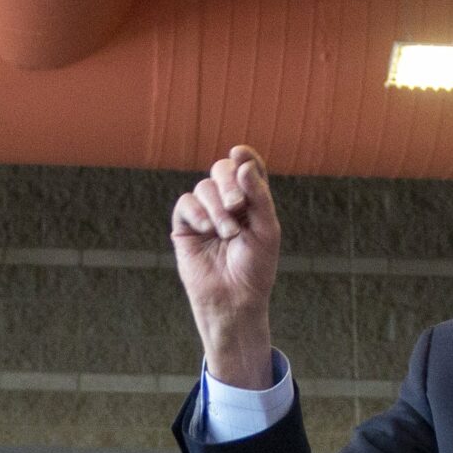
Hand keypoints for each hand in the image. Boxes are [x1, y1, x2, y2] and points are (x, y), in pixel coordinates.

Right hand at [170, 145, 281, 388]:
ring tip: (227, 233)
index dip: (244, 157)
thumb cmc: (255, 269)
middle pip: (222, 171)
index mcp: (251, 201)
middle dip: (229, 183)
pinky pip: (186, 204)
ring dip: (217, 207)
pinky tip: (208, 230)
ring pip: (204, 187)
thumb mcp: (266, 230)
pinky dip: (197, 213)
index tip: (240, 152)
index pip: (247, 169)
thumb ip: (259, 196)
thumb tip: (243, 163)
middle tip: (237, 206)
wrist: (234, 300)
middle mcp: (227, 203)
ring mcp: (205, 214)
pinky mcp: (185, 228)